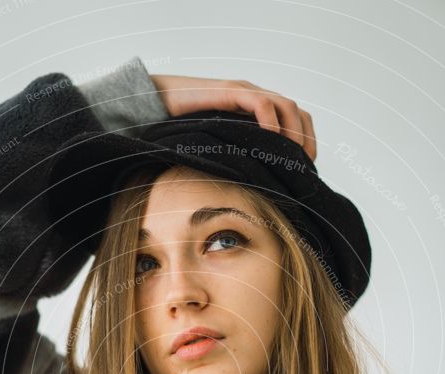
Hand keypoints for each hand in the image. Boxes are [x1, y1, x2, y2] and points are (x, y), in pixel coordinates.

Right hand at [150, 74, 316, 161]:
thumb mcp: (219, 146)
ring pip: (285, 105)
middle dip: (306, 141)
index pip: (296, 121)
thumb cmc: (185, 126)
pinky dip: (270, 121)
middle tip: (303, 168)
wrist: (158, 100)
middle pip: (297, 113)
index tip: (305, 170)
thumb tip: (253, 191)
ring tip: (290, 157)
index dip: (306, 143)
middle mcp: (256, 98)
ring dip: (293, 133)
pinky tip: (269, 140)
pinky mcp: (230, 91)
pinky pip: (260, 102)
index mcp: (257, 110)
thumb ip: (237, 157)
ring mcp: (245, 92)